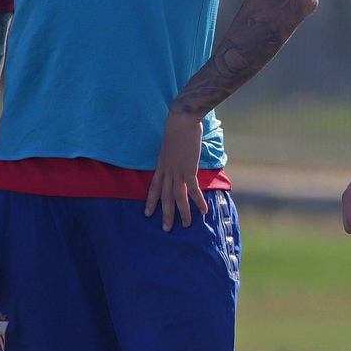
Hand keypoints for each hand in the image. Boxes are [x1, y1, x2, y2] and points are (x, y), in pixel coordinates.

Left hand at [146, 112, 206, 230]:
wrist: (181, 122)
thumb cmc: (178, 127)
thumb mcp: (171, 143)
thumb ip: (174, 153)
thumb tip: (180, 156)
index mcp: (161, 164)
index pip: (154, 186)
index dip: (151, 200)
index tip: (147, 213)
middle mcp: (167, 171)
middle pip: (165, 197)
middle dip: (166, 213)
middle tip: (166, 228)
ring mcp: (177, 171)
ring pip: (178, 197)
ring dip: (182, 212)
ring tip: (187, 225)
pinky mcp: (188, 169)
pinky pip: (193, 190)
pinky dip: (198, 201)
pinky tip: (203, 210)